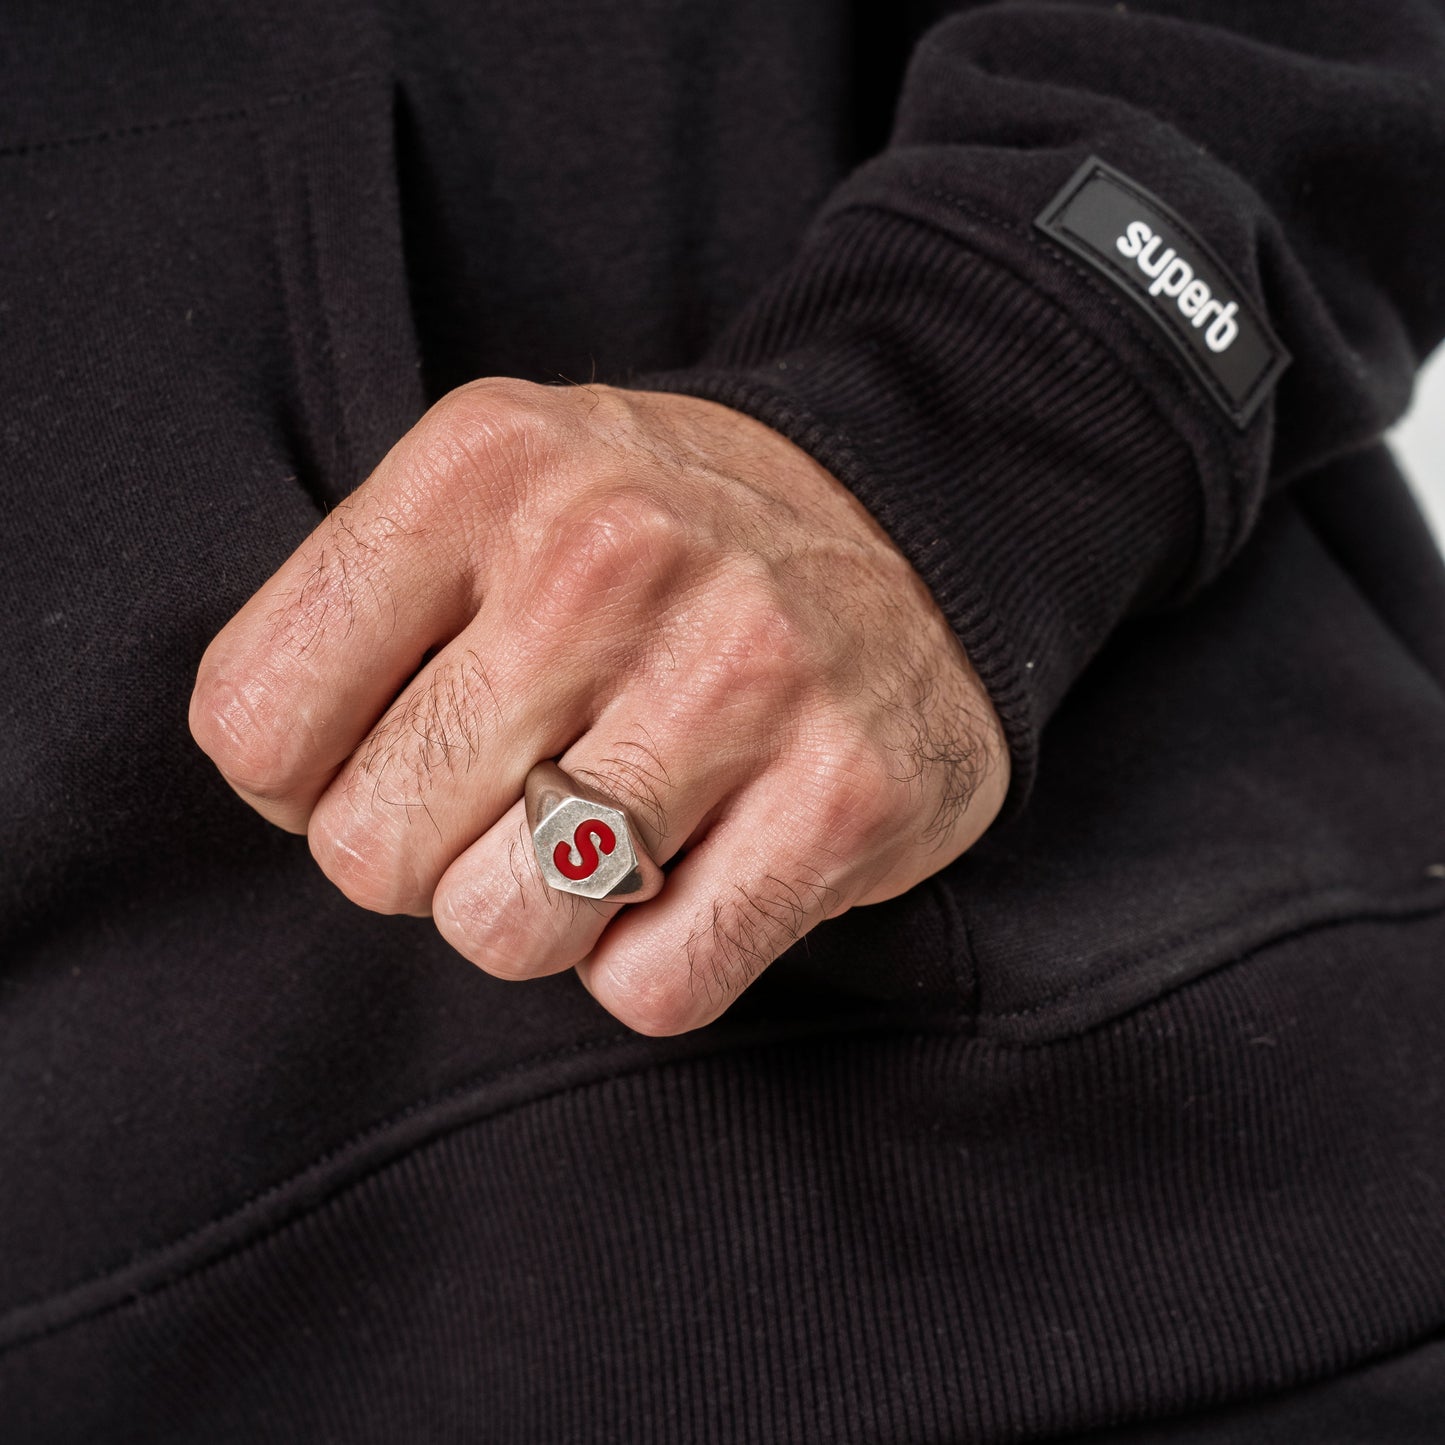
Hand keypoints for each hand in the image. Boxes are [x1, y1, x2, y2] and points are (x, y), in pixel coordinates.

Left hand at [189, 379, 1009, 1033]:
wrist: (908, 525)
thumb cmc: (662, 538)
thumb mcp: (495, 493)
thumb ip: (358, 614)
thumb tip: (285, 794)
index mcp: (486, 466)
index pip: (253, 726)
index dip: (301, 780)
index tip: (387, 751)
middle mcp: (609, 556)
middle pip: (371, 854)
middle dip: (425, 856)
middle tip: (512, 795)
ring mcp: (741, 676)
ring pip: (504, 934)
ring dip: (540, 914)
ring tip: (607, 829)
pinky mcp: (845, 796)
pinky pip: (652, 987)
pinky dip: (652, 960)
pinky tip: (695, 869)